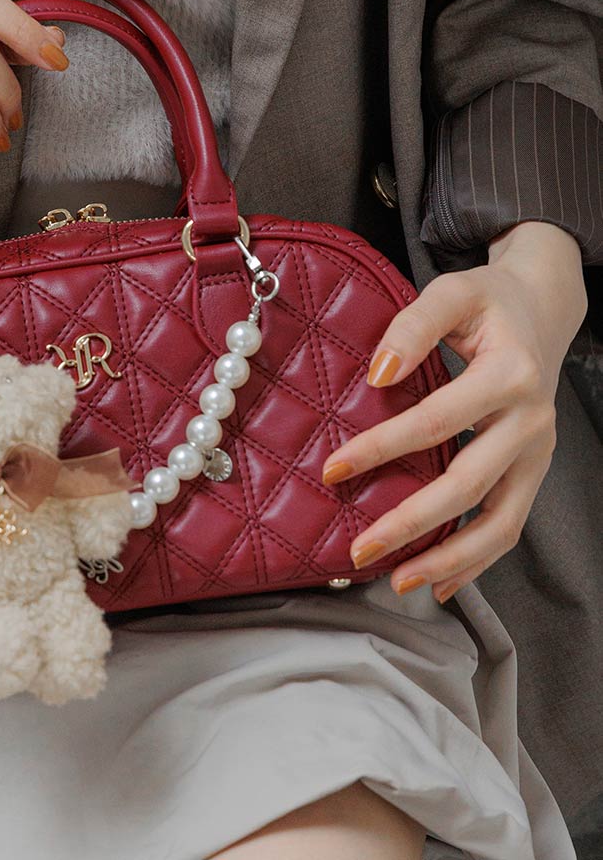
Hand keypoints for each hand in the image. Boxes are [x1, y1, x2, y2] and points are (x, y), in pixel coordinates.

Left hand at [320, 221, 587, 603]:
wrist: (542, 310)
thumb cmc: (488, 301)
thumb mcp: (452, 292)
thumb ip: (413, 326)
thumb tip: (378, 375)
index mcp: (510, 373)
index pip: (437, 421)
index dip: (383, 447)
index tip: (333, 469)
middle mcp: (531, 420)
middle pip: (468, 484)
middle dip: (411, 522)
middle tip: (360, 548)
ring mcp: (538, 452)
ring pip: (499, 521)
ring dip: (449, 559)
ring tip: (398, 582)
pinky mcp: (533, 471)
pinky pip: (509, 525)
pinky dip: (476, 561)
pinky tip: (439, 583)